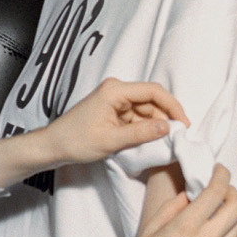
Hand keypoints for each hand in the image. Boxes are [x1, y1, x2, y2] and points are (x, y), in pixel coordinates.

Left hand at [47, 78, 188, 164]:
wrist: (53, 146)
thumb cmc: (76, 141)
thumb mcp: (111, 140)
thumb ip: (141, 133)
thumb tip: (168, 127)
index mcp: (115, 90)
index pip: (153, 92)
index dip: (172, 106)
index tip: (184, 124)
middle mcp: (117, 90)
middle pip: (152, 100)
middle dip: (166, 117)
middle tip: (178, 136)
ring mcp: (116, 100)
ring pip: (146, 109)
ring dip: (156, 124)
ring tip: (165, 141)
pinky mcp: (114, 110)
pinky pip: (137, 116)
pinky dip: (145, 128)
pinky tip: (151, 140)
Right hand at [110, 164, 236, 236]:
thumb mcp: (152, 227)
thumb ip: (174, 206)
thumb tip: (192, 195)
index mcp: (187, 225)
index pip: (217, 191)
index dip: (222, 175)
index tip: (220, 170)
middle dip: (232, 192)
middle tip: (222, 191)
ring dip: (232, 214)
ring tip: (219, 213)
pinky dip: (232, 235)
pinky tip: (220, 234)